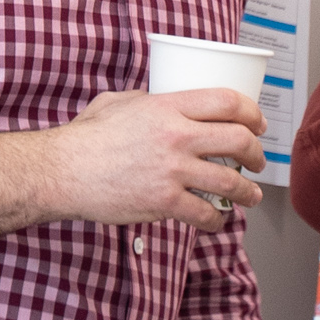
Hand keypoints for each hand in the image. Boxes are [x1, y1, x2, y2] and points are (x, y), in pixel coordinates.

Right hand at [43, 88, 266, 228]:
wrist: (61, 172)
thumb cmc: (84, 138)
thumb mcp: (116, 102)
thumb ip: (146, 99)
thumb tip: (160, 101)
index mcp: (168, 106)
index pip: (228, 101)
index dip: (253, 112)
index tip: (258, 123)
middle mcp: (177, 136)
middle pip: (239, 139)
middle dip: (257, 153)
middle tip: (258, 161)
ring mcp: (173, 171)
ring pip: (231, 182)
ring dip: (248, 192)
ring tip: (251, 197)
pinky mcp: (164, 203)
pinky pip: (205, 214)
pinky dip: (217, 220)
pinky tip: (217, 219)